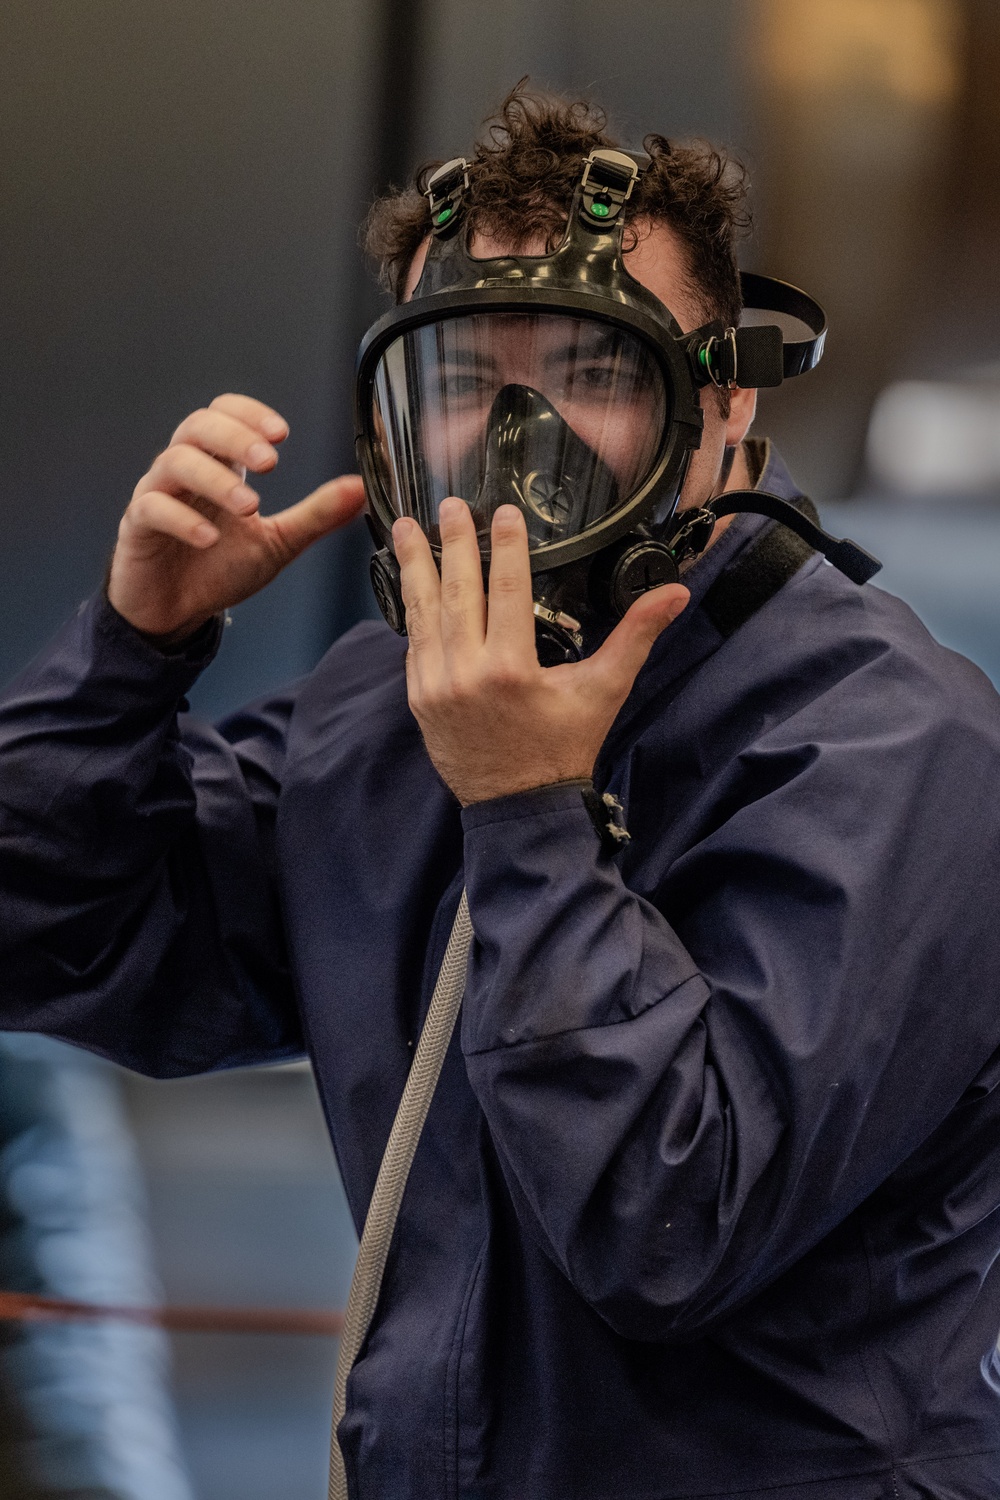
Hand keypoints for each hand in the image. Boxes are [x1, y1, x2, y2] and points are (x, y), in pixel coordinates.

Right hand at [107, 393, 365, 641]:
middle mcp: (184, 471)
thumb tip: (359, 489)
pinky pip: (152, 508)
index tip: (281, 435)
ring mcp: (157, 494)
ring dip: (216, 480)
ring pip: (175, 462)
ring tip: (249, 505)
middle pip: (199, 427)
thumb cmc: (218, 569)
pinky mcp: (137, 527)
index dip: (249, 415)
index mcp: (218, 465)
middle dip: (236, 439)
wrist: (176, 611)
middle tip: (270, 463)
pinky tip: (210, 537)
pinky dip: (183, 519)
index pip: (224, 414)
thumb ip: (315, 515)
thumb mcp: (277, 542)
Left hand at [394, 497, 689, 805]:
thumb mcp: (603, 691)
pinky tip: (409, 581)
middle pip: (457, 591)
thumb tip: (674, 594)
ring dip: (416, 566)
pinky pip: (413, 644)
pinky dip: (411, 609)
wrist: (520, 807)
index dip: (506, 545)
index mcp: (511, 669)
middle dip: (454, 542)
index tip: (502, 512)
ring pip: (422, 613)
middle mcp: (466, 674)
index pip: (507, 589)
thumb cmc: (563, 750)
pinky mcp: (420, 699)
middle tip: (449, 503)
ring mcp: (436, 687)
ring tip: (406, 527)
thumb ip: (635, 636)